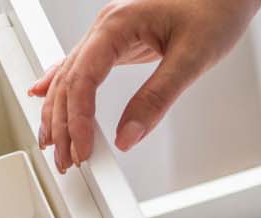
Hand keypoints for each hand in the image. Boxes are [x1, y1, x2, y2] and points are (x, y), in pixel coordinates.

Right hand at [29, 0, 260, 172]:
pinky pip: (80, 68)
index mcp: (118, 24)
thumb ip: (157, 98)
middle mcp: (106, 26)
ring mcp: (108, 33)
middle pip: (68, 81)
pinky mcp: (117, 42)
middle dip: (62, 124)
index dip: (77, 120)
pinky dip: (62, 88)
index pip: (83, 79)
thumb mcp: (192, 58)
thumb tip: (128, 136)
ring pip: (68, 76)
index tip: (82, 150)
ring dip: (58, 112)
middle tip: (65, 160)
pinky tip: (45, 98)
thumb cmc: (215, 9)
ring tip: (55, 145)